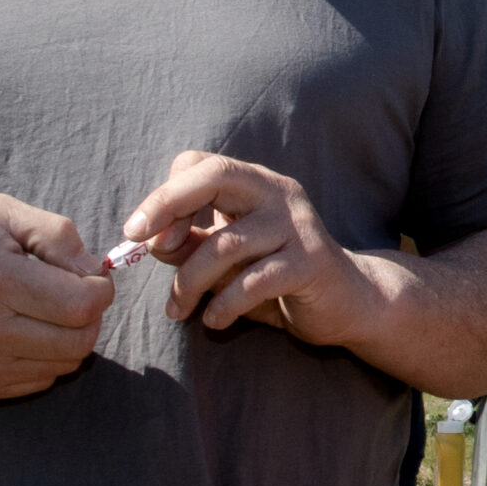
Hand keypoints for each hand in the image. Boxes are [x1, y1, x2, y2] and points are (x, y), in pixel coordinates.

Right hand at [0, 196, 112, 403]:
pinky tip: (23, 332)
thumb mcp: (0, 213)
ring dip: (70, 338)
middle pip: (80, 341)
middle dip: (90, 316)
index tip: (89, 277)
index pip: (83, 304)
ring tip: (45, 311)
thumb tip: (96, 269)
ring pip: (64, 365)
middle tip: (72, 295)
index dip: (100, 288)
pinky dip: (45, 358)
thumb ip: (56, 234)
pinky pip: (38, 381)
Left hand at [122, 153, 369, 342]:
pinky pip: (254, 281)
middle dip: (167, 204)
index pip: (201, 164)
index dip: (164, 193)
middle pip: (215, 176)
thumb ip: (191, 245)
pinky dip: (224, 304)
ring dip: (189, 282)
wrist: (348, 303)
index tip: (138, 232)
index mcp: (255, 184)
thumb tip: (151, 241)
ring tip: (178, 310)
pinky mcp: (311, 262)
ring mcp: (297, 225)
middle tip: (138, 241)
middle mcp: (277, 193)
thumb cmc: (277, 277)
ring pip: (226, 243)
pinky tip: (214, 321)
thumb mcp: (227, 260)